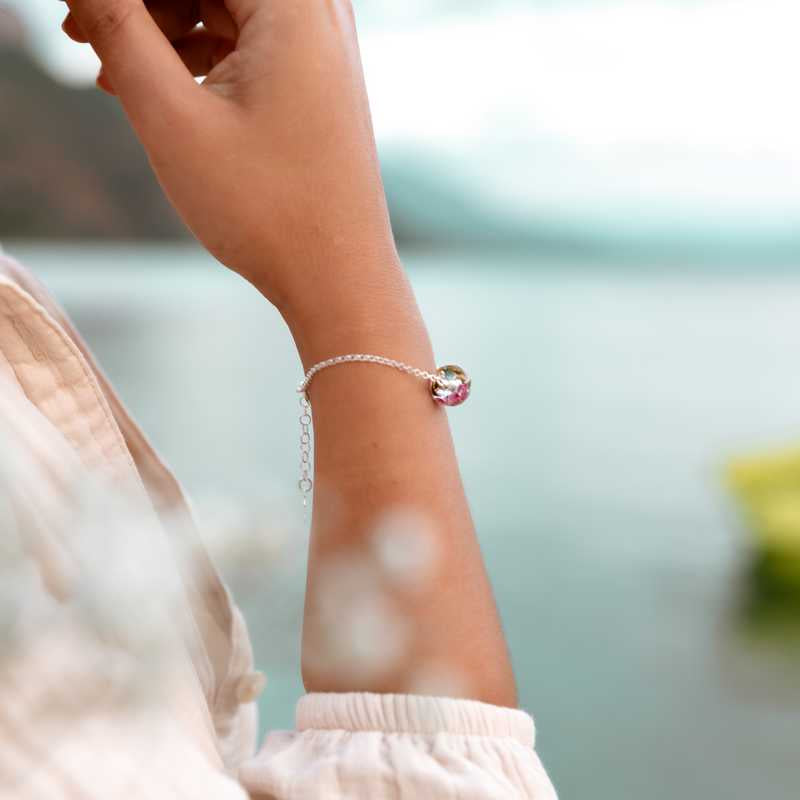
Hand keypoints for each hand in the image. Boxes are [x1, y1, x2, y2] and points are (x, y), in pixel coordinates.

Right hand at [62, 0, 400, 328]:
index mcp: (293, 1)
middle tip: (77, 32)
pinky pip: (244, 42)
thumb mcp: (172, 115)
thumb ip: (117, 24)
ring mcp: (321, 48)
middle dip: (141, 5)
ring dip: (160, 27)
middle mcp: (318, 10)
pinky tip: (155, 87)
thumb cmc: (267, 211)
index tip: (83, 15)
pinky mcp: (314, 81)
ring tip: (108, 69)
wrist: (338, 279)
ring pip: (221, 5)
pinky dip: (197, 56)